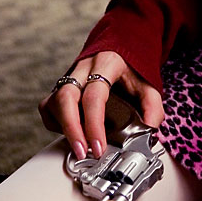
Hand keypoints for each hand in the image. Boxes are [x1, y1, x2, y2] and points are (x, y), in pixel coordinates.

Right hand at [39, 50, 163, 160]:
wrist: (121, 48)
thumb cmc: (133, 68)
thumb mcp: (149, 85)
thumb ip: (153, 109)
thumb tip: (149, 134)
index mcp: (108, 64)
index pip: (94, 95)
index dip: (94, 124)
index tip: (99, 146)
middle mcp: (84, 67)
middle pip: (66, 97)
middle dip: (72, 129)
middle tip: (82, 152)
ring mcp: (70, 75)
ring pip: (55, 101)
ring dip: (64, 128)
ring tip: (79, 145)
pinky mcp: (61, 85)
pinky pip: (48, 105)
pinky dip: (55, 122)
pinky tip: (70, 131)